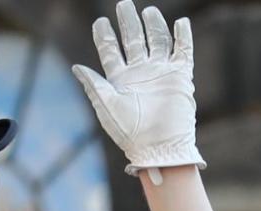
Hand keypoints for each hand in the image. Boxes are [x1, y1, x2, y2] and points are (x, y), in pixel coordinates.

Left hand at [72, 1, 204, 181]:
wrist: (157, 146)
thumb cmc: (129, 132)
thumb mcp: (107, 107)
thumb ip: (94, 85)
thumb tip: (76, 67)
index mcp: (120, 81)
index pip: (112, 52)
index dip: (105, 37)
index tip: (100, 23)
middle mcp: (140, 73)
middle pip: (134, 40)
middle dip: (129, 23)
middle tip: (123, 5)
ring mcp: (161, 72)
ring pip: (158, 40)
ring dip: (153, 25)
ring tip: (147, 11)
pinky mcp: (180, 76)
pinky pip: (184, 51)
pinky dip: (183, 36)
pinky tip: (180, 23)